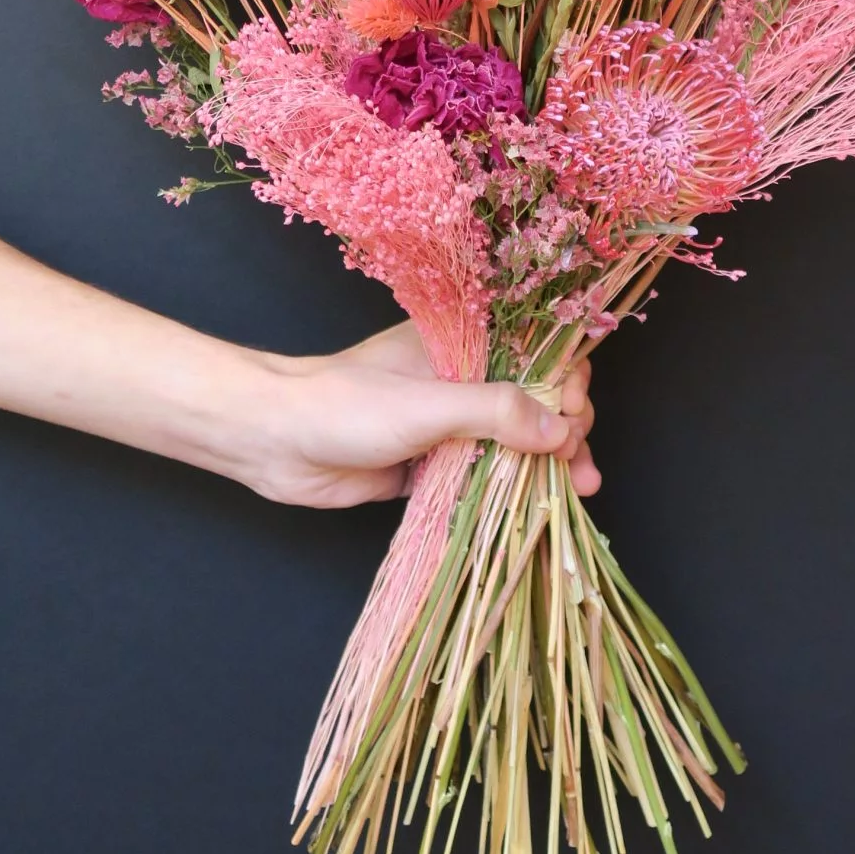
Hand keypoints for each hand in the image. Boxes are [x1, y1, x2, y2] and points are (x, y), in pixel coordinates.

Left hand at [229, 322, 599, 508]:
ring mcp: (444, 424)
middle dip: (564, 429)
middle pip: (531, 401)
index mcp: (463, 344)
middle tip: (579, 464)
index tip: (577, 413)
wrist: (275, 441)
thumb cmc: (347, 405)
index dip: (565, 380)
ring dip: (545, 465)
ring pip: (510, 442)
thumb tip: (563, 430)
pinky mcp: (427, 465)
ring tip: (578, 491)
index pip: (534, 353)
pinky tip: (536, 509)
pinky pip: (480, 476)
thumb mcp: (430, 403)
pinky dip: (509, 489)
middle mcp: (459, 380)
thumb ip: (497, 412)